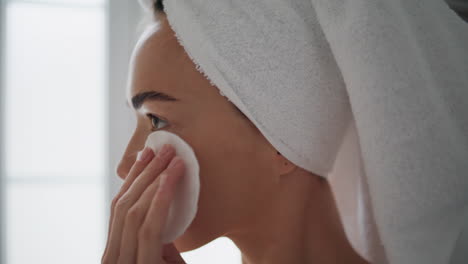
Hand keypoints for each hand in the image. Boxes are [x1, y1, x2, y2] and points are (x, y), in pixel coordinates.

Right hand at [102, 145, 186, 263]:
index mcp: (115, 252)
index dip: (133, 177)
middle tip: (166, 149)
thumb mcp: (162, 255)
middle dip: (146, 173)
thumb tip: (160, 197)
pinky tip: (169, 181)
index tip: (147, 153)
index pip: (119, 207)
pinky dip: (159, 201)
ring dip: (155, 180)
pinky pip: (148, 228)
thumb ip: (156, 233)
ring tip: (175, 160)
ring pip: (133, 212)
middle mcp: (112, 258)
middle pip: (124, 205)